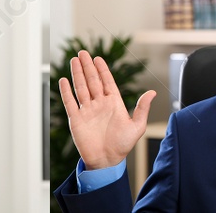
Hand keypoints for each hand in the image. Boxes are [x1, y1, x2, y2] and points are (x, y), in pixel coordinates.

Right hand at [58, 50, 155, 169]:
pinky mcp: (76, 118)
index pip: (106, 82)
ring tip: (74, 60)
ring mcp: (87, 110)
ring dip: (77, 74)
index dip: (102, 69)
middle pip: (91, 80)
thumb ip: (142, 108)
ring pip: (80, 87)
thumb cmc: (122, 145)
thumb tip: (152, 92)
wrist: (107, 161)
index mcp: (113, 103)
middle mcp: (98, 104)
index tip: (98, 58)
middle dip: (87, 66)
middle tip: (83, 53)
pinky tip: (64, 80)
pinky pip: (69, 102)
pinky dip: (65, 91)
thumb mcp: (136, 127)